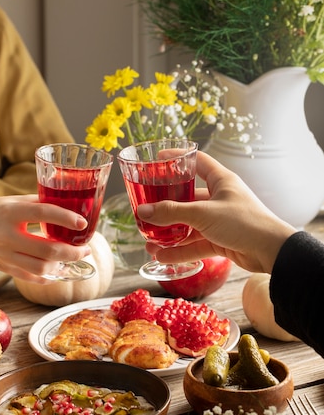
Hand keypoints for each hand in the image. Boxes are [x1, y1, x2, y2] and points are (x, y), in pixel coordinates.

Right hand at [0, 195, 91, 281]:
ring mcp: (4, 255)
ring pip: (40, 268)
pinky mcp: (4, 268)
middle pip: (46, 250)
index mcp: (10, 213)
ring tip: (72, 258)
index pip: (42, 214)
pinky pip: (30, 277)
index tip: (82, 223)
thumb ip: (38, 203)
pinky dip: (47, 276)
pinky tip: (57, 270)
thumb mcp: (13, 201)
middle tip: (85, 249)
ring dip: (62, 265)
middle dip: (72, 252)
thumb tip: (69, 204)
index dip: (65, 218)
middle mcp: (6, 236)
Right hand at [137, 152, 295, 273]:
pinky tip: (162, 256)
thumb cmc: (244, 222)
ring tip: (148, 241)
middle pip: (187, 198)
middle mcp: (220, 198)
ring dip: (170, 233)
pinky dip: (180, 250)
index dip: (178, 158)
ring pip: (189, 225)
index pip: (198, 162)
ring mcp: (220, 221)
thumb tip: (143, 211)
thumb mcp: (203, 214)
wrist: (272, 252)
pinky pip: (195, 243)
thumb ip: (171, 213)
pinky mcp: (221, 240)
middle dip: (166, 206)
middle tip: (146, 209)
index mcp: (221, 181)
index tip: (158, 159)